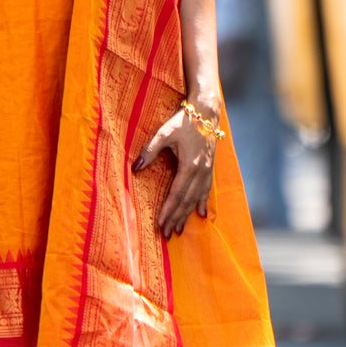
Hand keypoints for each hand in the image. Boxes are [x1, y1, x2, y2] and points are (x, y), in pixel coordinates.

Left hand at [131, 101, 217, 238]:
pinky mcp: (210, 169)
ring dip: (187, 215)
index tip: (160, 224)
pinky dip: (202, 203)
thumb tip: (135, 167)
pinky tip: (201, 215)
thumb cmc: (183, 122)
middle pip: (186, 201)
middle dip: (176, 218)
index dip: (168, 211)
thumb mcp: (164, 133)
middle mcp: (200, 172)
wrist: (206, 112)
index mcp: (189, 166)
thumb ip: (149, 150)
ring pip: (196, 199)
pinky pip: (206, 191)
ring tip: (179, 230)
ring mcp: (207, 171)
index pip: (176, 194)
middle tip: (166, 234)